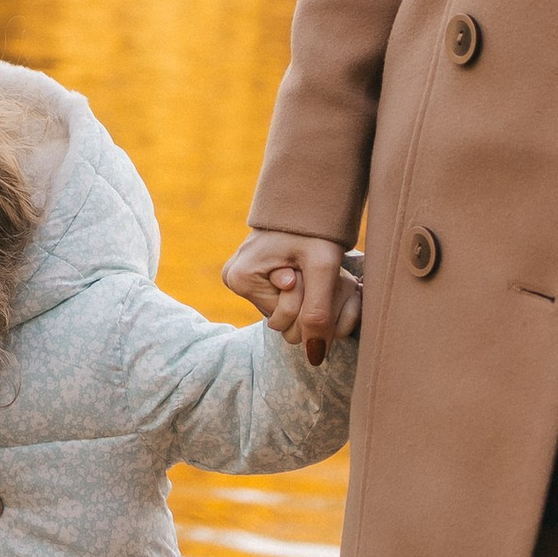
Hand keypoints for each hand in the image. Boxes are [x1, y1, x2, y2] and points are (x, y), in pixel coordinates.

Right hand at [223, 229, 358, 364]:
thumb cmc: (314, 228)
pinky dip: (300, 292)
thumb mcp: (323, 268)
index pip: (283, 322)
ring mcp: (242, 279)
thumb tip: (315, 357)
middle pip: (281, 322)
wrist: (307, 199)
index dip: (306, 302)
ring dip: (305, 297)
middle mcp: (234, 280)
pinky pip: (281, 301)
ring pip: (284, 313)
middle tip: (311, 271)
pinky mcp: (252, 278)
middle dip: (305, 303)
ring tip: (308, 268)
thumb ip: (318, 313)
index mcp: (241, 278)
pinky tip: (302, 270)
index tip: (306, 271)